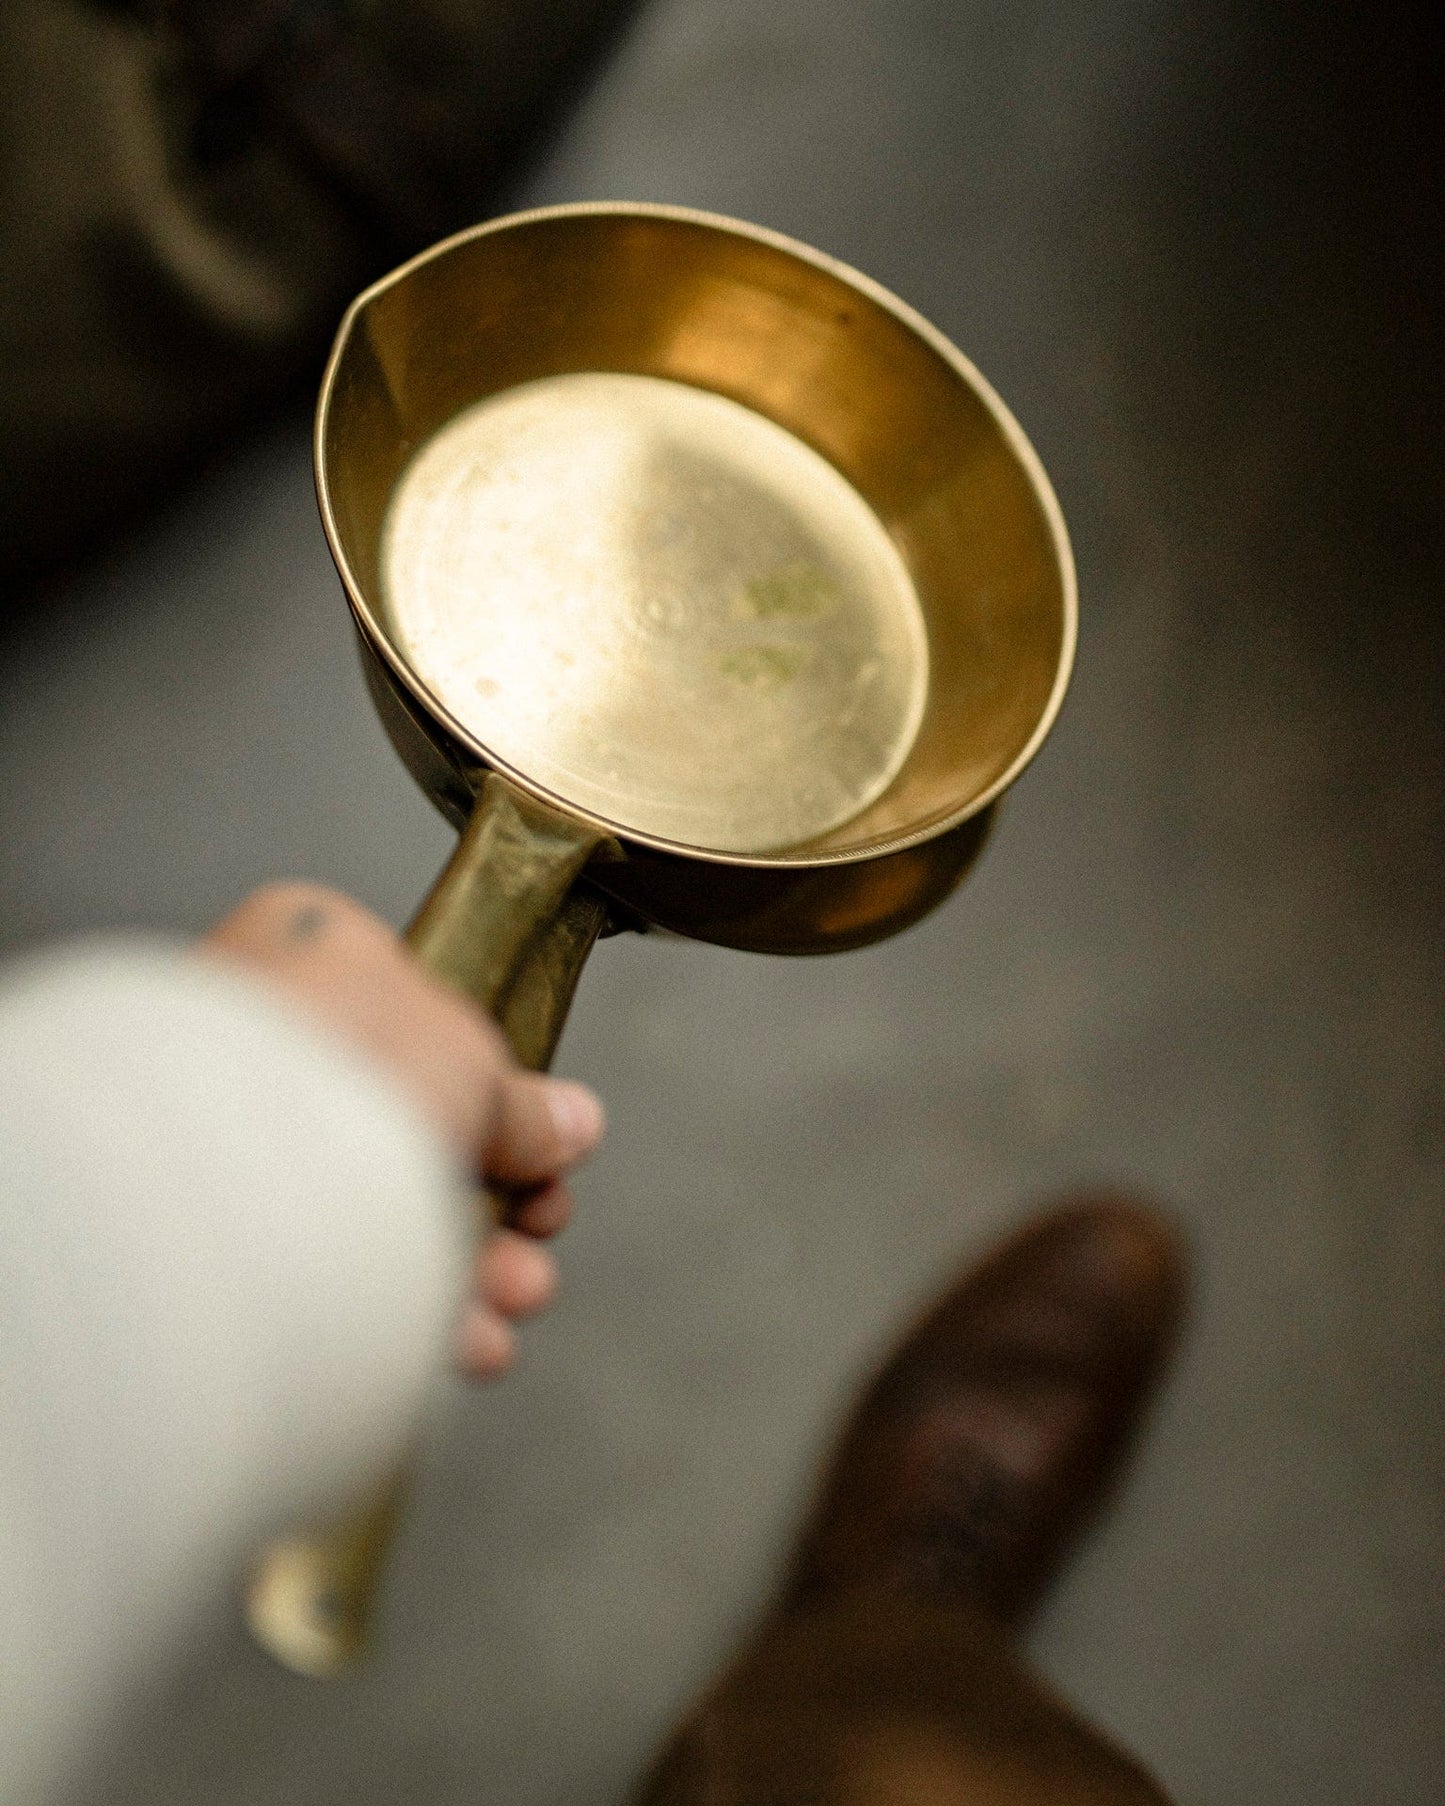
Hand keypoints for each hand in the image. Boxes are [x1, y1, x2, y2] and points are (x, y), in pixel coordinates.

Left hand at [202, 883, 604, 1380]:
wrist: (229, 1170)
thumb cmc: (342, 1070)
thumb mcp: (473, 1060)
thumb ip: (523, 1103)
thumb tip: (571, 1124)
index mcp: (308, 955)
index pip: (418, 1016)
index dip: (498, 1089)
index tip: (547, 1144)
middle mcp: (262, 1040)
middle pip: (411, 1128)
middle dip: (498, 1201)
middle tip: (540, 1229)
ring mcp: (231, 1138)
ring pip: (374, 1209)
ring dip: (470, 1265)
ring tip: (515, 1299)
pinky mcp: (213, 1239)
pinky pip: (328, 1270)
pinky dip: (408, 1308)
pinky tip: (466, 1342)